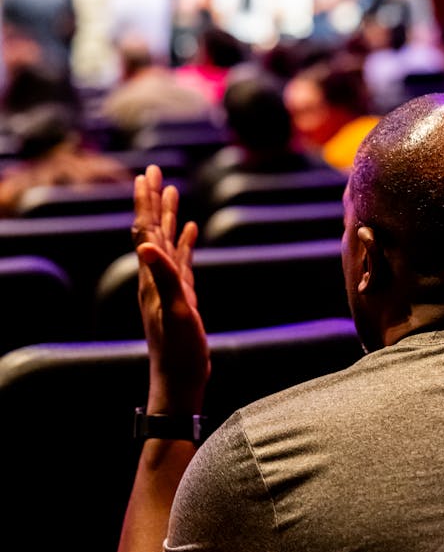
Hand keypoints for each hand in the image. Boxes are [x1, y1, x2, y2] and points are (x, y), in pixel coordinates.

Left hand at [132, 164, 210, 413]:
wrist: (180, 380)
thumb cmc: (179, 351)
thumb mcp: (175, 311)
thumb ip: (164, 277)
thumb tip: (145, 244)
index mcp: (152, 277)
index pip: (146, 230)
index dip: (146, 202)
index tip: (147, 174)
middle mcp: (156, 277)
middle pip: (153, 229)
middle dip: (153, 200)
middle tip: (154, 170)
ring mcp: (169, 286)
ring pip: (166, 241)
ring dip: (168, 216)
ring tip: (171, 191)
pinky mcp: (182, 296)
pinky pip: (182, 260)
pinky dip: (185, 241)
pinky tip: (191, 230)